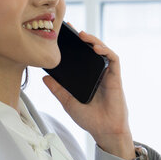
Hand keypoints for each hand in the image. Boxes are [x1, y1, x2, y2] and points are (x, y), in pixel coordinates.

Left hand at [42, 28, 134, 159]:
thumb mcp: (67, 102)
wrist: (104, 130)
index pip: (80, 56)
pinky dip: (106, 50)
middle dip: (82, 37)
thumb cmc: (89, 118)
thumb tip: (44, 78)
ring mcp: (107, 74)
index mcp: (86, 77)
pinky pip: (113, 59)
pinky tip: (96, 47)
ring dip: (93, 40)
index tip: (62, 35)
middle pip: (91, 49)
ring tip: (82, 35)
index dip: (72, 45)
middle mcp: (97, 72)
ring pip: (102, 50)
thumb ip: (57, 89)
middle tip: (69, 28)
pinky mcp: (116, 77)